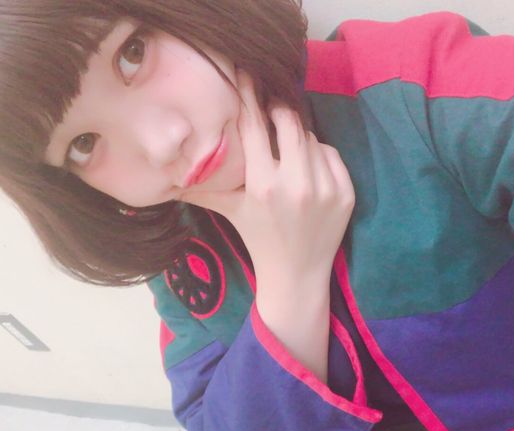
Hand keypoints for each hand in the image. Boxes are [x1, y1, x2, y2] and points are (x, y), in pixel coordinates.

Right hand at [182, 69, 354, 282]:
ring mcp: (325, 188)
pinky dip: (319, 155)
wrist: (296, 274)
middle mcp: (295, 184)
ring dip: (297, 137)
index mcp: (262, 186)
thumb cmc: (258, 239)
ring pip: (310, 137)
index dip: (248, 96)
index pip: (253, 126)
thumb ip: (202, 187)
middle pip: (288, 121)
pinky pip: (331, 154)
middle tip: (271, 111)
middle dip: (278, 111)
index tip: (247, 74)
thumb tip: (168, 174)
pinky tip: (308, 168)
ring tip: (287, 151)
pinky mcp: (345, 193)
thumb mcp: (229, 211)